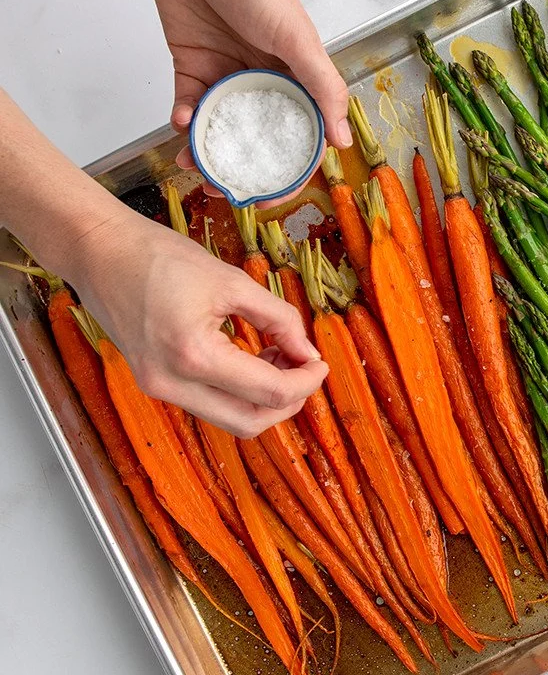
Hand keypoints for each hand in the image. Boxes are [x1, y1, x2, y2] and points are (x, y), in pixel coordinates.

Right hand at [73, 208, 327, 436]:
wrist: (99, 251)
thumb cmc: (160, 257)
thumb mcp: (233, 281)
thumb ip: (279, 318)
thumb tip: (307, 352)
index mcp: (193, 356)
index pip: (269, 392)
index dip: (306, 382)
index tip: (321, 362)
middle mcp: (171, 384)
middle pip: (251, 422)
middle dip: (289, 401)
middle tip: (306, 367)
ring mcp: (159, 389)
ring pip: (231, 420)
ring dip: (265, 398)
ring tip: (280, 355)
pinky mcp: (155, 384)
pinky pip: (211, 404)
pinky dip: (240, 391)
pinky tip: (253, 356)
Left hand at [149, 0, 351, 170]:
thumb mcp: (298, 39)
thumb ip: (323, 88)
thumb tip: (342, 140)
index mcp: (296, 81)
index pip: (299, 138)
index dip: (288, 173)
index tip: (270, 196)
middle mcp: (263, 83)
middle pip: (255, 140)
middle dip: (240, 169)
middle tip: (222, 190)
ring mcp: (227, 76)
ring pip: (219, 129)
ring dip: (205, 151)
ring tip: (192, 166)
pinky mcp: (193, 66)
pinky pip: (189, 104)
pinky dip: (183, 118)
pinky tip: (181, 120)